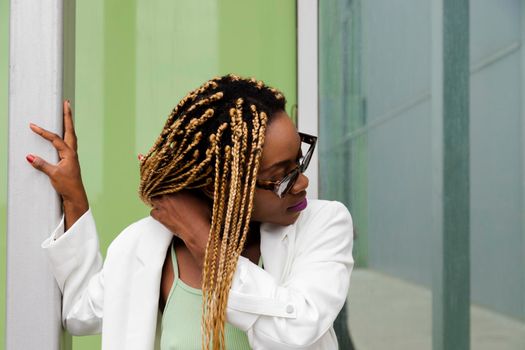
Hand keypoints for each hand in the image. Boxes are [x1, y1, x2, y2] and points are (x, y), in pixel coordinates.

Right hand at [27, 100, 87, 229]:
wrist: (75, 195)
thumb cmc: (67, 185)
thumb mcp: (53, 174)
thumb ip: (42, 165)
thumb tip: (29, 156)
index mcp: (70, 154)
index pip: (56, 139)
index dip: (44, 132)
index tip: (33, 126)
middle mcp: (73, 152)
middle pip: (70, 130)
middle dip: (68, 116)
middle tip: (66, 103)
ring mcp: (72, 155)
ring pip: (71, 135)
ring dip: (68, 123)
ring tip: (67, 111)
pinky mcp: (70, 159)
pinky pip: (68, 142)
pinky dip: (66, 133)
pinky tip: (64, 131)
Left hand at [150, 191, 210, 266]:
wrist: (197, 230)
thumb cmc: (203, 215)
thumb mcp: (203, 198)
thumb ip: (195, 190)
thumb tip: (193, 187)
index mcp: (179, 187)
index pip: (172, 181)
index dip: (172, 184)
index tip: (174, 187)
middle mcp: (169, 194)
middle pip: (160, 188)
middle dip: (163, 191)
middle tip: (168, 194)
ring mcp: (163, 205)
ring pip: (154, 199)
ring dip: (158, 200)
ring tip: (164, 203)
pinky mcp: (160, 216)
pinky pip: (152, 211)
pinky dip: (156, 211)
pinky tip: (161, 212)